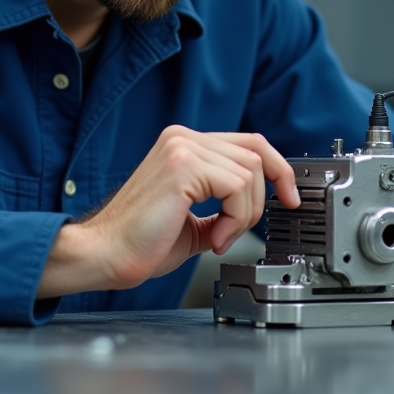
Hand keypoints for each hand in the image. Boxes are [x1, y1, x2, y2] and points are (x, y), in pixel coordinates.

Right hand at [38, 126, 300, 297]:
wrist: (104, 254)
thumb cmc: (138, 243)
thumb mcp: (194, 222)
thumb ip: (221, 209)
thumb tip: (252, 213)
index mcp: (183, 145)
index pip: (247, 143)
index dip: (276, 168)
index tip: (288, 196)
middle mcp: (182, 138)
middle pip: (255, 151)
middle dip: (267, 193)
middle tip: (249, 227)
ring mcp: (181, 148)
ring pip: (250, 172)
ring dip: (245, 214)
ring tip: (219, 237)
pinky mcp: (182, 166)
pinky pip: (237, 187)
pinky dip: (236, 218)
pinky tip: (216, 237)